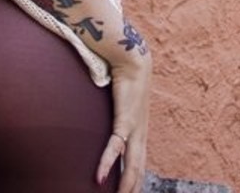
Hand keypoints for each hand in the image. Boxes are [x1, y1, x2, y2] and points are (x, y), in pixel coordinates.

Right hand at [96, 46, 151, 192]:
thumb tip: (108, 123)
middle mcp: (140, 135)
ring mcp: (135, 129)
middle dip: (131, 189)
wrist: (133, 60)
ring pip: (132, 165)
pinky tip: (99, 177)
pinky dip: (106, 163)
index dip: (135, 183)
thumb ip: (117, 117)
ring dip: (124, 186)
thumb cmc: (125, 80)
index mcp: (140, 134)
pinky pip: (115, 146)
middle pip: (138, 172)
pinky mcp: (125, 120)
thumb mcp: (123, 105)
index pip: (139, 167)